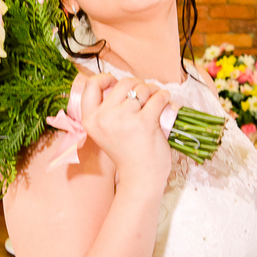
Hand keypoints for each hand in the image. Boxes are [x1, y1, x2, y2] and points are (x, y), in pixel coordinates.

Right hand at [79, 73, 170, 192]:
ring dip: (153, 91)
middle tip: (146, 97)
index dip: (105, 78)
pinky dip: (165, 98)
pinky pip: (158, 97)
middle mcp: (103, 118)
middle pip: (123, 83)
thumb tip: (124, 84)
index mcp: (90, 120)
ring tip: (156, 102)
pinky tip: (166, 104)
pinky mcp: (144, 122)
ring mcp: (123, 119)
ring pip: (141, 88)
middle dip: (138, 86)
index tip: (116, 84)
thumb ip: (108, 110)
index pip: (91, 85)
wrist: (140, 178)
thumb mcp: (106, 132)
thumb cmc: (127, 153)